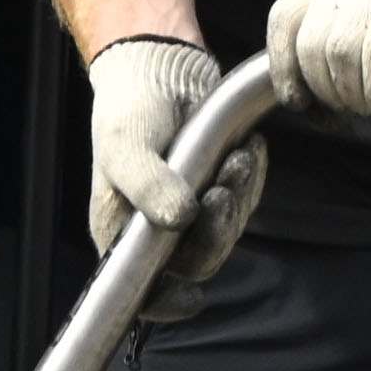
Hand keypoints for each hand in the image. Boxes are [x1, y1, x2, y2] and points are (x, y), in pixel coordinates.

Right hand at [82, 33, 262, 315]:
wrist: (162, 69)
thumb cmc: (130, 109)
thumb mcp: (127, 145)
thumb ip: (148, 183)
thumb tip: (178, 220)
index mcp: (120, 229)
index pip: (140, 287)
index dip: (164, 301)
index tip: (191, 297)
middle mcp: (154, 228)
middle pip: (197, 261)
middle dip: (218, 229)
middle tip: (221, 188)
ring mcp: (188, 211)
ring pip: (226, 233)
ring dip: (239, 198)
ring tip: (236, 158)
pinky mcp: (216, 190)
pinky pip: (244, 204)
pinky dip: (250, 181)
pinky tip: (246, 151)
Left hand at [266, 0, 370, 120]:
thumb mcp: (367, 12)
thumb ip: (333, 35)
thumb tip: (300, 92)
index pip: (281, 23)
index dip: (283, 69)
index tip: (301, 102)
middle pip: (309, 47)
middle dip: (325, 91)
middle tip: (348, 112)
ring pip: (338, 56)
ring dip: (354, 96)